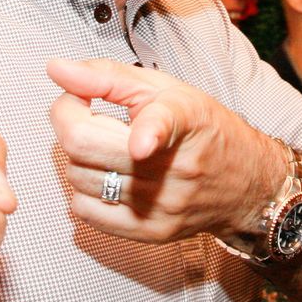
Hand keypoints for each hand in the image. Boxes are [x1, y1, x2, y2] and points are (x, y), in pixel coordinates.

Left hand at [46, 57, 282, 246]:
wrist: (246, 184)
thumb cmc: (201, 129)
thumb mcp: (164, 89)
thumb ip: (105, 76)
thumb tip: (55, 69)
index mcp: (185, 121)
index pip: (163, 125)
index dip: (149, 133)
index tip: (140, 141)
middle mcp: (175, 168)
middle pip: (84, 146)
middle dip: (68, 118)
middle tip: (83, 110)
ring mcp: (161, 206)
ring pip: (78, 177)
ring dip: (77, 155)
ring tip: (103, 145)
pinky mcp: (149, 232)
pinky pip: (84, 211)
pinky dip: (82, 189)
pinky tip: (104, 174)